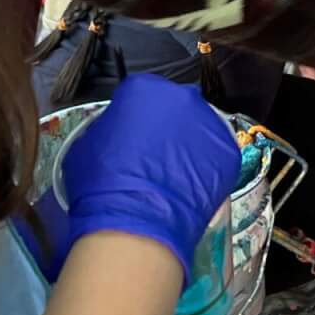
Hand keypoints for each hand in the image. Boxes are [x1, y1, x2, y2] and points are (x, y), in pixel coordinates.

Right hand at [55, 74, 242, 281]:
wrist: (134, 226)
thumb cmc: (101, 186)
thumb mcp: (86, 146)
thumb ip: (106, 128)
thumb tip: (115, 132)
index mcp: (144, 89)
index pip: (140, 93)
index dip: (134, 116)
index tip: (132, 134)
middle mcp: (181, 97)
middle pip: (174, 107)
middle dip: (166, 126)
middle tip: (153, 155)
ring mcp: (209, 123)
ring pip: (198, 129)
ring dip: (188, 146)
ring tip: (172, 175)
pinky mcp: (229, 152)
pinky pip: (216, 155)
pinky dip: (205, 168)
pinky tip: (188, 186)